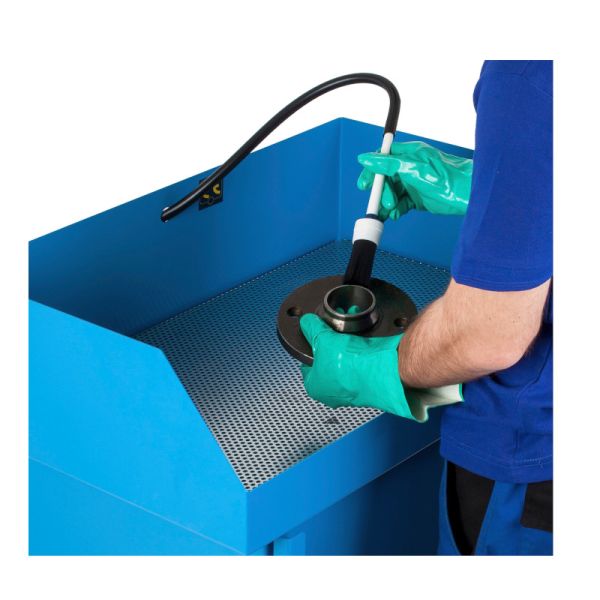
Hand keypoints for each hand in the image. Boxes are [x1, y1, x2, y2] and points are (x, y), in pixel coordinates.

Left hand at [299, 313, 415, 419]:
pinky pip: (360, 361)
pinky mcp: (369, 382)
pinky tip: (362, 337)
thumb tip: (307, 323)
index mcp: (315, 387)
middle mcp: (333, 393)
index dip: (311, 346)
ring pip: (345, 359)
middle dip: (331, 341)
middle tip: (334, 329)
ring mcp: (352, 389)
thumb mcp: (322, 339)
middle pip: (327, 359)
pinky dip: (361, 349)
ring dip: (347, 342)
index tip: (315, 336)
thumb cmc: (349, 366)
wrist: (382, 371)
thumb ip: (312, 329)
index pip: (306, 364)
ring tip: (349, 329)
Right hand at [357, 141, 471, 218]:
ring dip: (386, 203)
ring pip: (392, 193)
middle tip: (385, 202)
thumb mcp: (414, 169)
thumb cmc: (448, 177)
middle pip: (385, 179)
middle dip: (381, 192)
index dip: (372, 171)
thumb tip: (365, 159)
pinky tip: (394, 215)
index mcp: (409, 155)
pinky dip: (395, 210)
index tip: (365, 185)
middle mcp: (410, 168)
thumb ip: (388, 164)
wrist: (469, 194)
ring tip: (388, 212)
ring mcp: (414, 183)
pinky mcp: (418, 198)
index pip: (383, 159)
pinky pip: (401, 204)